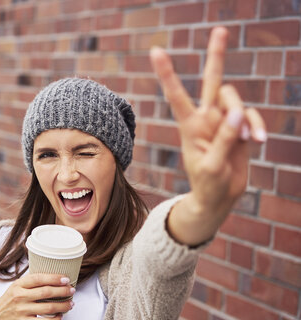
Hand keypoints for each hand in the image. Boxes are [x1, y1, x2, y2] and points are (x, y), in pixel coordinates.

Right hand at [0, 274, 74, 319]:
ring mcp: (22, 311)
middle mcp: (20, 297)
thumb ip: (31, 282)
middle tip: (71, 290)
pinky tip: (59, 316)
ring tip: (70, 303)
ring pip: (48, 308)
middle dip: (63, 291)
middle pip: (46, 292)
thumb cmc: (9, 300)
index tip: (65, 279)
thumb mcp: (16, 286)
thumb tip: (53, 276)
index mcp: (19, 285)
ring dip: (63, 305)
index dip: (54, 278)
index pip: (38, 278)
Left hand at [149, 27, 266, 244]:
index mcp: (190, 126)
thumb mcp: (212, 166)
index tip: (156, 51)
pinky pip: (252, 116)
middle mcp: (206, 118)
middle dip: (217, 55)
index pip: (176, 95)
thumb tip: (238, 113)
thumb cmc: (207, 184)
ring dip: (244, 116)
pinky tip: (257, 142)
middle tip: (220, 29)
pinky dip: (256, 126)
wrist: (218, 197)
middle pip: (211, 80)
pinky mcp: (240, 128)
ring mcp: (224, 122)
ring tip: (247, 141)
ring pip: (236, 99)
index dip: (167, 73)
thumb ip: (224, 139)